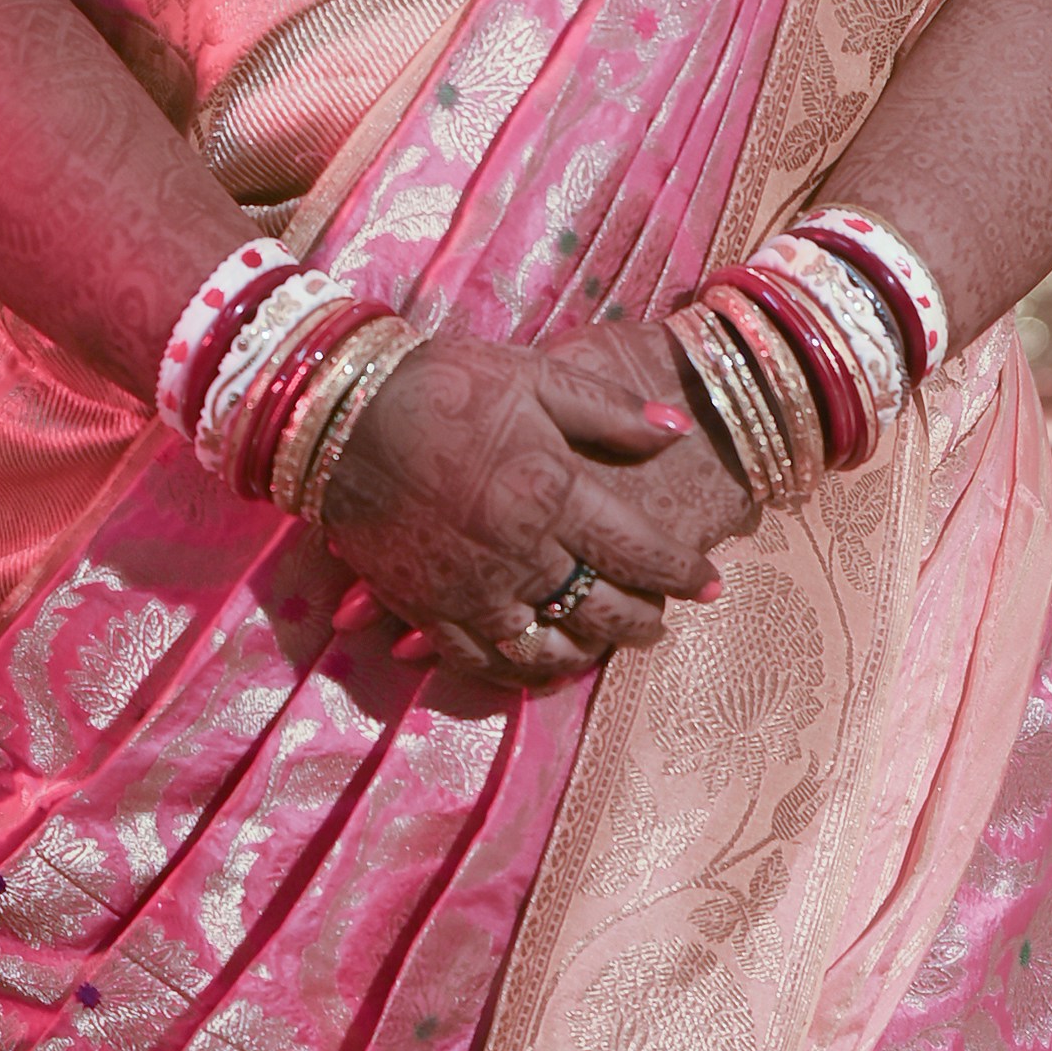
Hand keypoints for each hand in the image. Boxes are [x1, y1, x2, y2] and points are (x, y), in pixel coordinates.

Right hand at [317, 325, 758, 691]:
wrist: (341, 415)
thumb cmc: (445, 385)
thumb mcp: (536, 377)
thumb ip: (611, 410)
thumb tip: (680, 429)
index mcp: (555, 493)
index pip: (639, 551)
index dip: (682, 572)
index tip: (710, 583)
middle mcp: (521, 553)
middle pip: (601, 610)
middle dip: (642, 622)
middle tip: (662, 624)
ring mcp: (472, 589)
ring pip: (546, 649)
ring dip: (584, 655)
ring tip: (603, 649)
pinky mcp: (427, 607)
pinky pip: (481, 661)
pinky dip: (515, 672)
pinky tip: (534, 668)